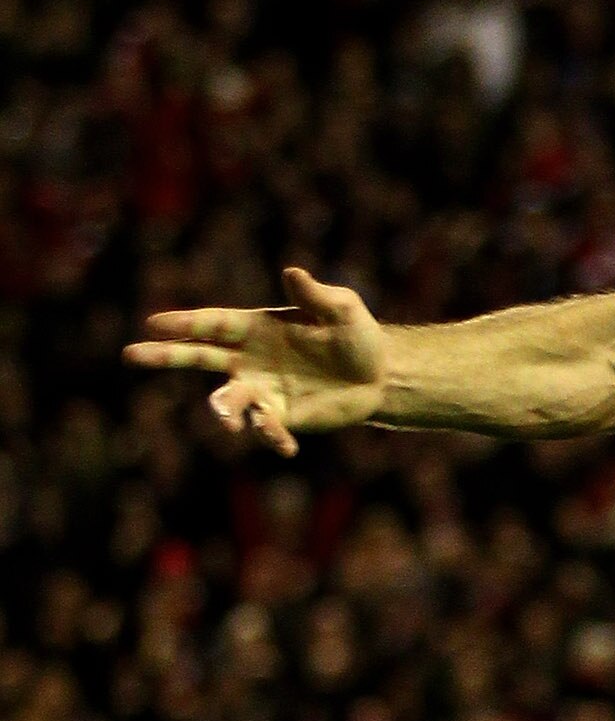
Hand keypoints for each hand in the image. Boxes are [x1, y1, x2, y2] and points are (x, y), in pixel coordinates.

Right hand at [123, 265, 386, 455]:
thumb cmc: (355, 334)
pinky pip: (268, 429)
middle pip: (198, 356)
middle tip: (130, 355)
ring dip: (226, 410)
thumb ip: (315, 295)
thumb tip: (292, 273)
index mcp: (255, 327)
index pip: (212, 323)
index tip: (153, 323)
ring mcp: (262, 390)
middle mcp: (249, 359)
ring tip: (229, 423)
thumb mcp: (341, 308)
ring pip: (229, 400)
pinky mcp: (282, 417)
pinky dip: (272, 437)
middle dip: (165, 355)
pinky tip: (285, 447)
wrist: (378, 375)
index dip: (184, 323)